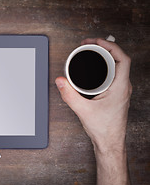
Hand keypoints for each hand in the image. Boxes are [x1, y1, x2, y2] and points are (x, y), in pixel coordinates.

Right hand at [55, 38, 131, 155]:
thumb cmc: (103, 129)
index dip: (110, 46)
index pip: (123, 59)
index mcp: (120, 87)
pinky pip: (113, 74)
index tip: (97, 42)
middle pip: (119, 59)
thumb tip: (60, 81)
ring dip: (105, 57)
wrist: (110, 142)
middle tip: (90, 44)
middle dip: (104, 48)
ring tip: (91, 52)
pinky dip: (104, 67)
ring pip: (117, 66)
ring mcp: (121, 90)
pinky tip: (93, 69)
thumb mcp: (82, 110)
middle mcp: (123, 87)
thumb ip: (69, 95)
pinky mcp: (116, 94)